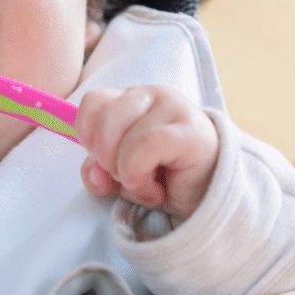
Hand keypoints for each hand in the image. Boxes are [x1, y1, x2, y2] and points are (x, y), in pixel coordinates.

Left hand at [75, 85, 218, 222]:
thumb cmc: (161, 179)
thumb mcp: (117, 173)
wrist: (207, 199)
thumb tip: (95, 173)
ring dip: (127, 172)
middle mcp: (151, 95)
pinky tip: (157, 189)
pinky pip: (148, 145)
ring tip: (148, 184)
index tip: (103, 162)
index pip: (92, 102)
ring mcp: (174, 108)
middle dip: (106, 157)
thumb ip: (97, 169)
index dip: (88, 137)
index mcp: (129, 98)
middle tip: (127, 177)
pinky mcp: (191, 131)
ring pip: (126, 136)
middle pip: (105, 117)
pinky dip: (141, 173)